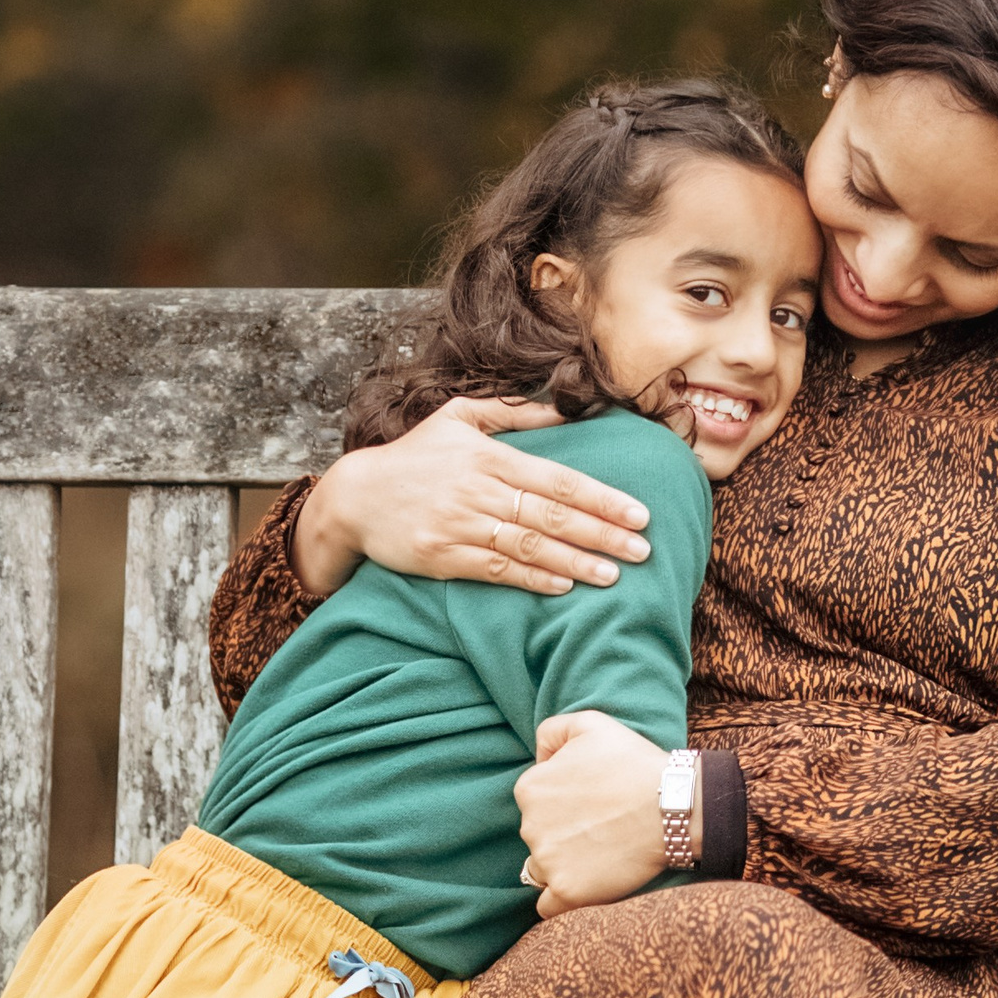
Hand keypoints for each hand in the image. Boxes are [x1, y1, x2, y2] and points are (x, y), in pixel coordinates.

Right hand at [293, 397, 651, 595]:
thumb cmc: (414, 455)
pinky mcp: (442, 557)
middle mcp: (477, 490)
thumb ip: (514, 414)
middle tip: (643, 549)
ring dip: (574, 561)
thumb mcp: (459, 417)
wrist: (355, 496)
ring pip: (528, 545)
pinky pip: (495, 570)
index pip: (558, 480)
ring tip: (614, 574)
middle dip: (601, 534)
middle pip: (551, 515)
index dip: (602, 498)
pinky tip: (562, 586)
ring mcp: (458, 525)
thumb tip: (567, 411)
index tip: (638, 513)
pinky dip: (531, 579)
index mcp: (488, 456)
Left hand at [516, 711, 671, 915]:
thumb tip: (539, 757)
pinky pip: (548, 905)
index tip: (591, 804)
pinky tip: (585, 886)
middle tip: (601, 827)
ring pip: (542, 869)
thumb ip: (552, 731)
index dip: (562, 803)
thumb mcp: (591, 723)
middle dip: (562, 834)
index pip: (534, 802)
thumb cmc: (635, 763)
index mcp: (530, 788)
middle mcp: (529, 826)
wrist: (673, 806)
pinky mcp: (567, 892)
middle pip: (537, 836)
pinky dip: (561, 900)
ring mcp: (548, 862)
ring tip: (600, 854)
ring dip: (563, 865)